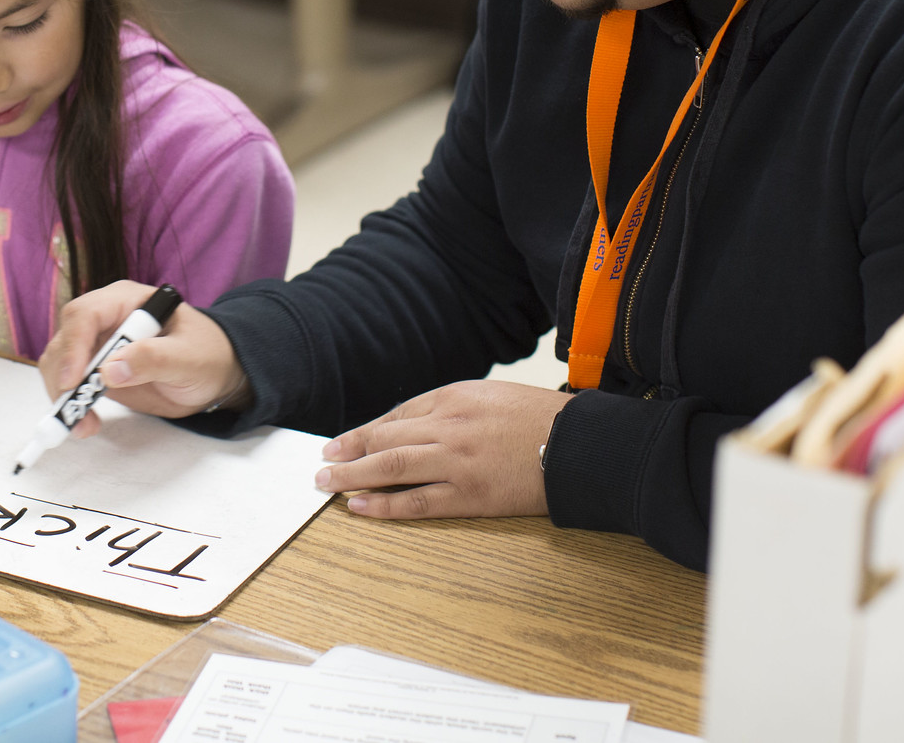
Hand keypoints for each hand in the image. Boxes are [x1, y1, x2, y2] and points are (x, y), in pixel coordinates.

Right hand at [37, 280, 249, 439]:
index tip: (73, 381)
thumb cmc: (207, 354)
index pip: (85, 314)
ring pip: (59, 364)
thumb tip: (110, 371)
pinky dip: (70, 406)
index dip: (73, 346)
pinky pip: (70, 386)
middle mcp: (105, 319)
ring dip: (63, 396)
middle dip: (62, 377)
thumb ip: (154, 358)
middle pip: (64, 340)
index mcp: (127, 301)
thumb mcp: (190, 357)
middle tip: (73, 412)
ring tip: (84, 426)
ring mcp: (98, 345)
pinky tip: (87, 425)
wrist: (214, 374)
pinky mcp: (96, 372)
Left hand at [315, 381, 570, 518]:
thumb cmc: (542, 419)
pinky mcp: (469, 495)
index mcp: (455, 396)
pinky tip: (360, 506)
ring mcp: (456, 462)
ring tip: (326, 485)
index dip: (365, 432)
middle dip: (348, 451)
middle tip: (322, 463)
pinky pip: (416, 502)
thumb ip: (455, 408)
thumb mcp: (493, 397)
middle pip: (384, 439)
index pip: (397, 415)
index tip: (343, 443)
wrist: (581, 444)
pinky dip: (383, 505)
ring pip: (390, 468)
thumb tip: (417, 427)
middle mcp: (449, 426)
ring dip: (352, 476)